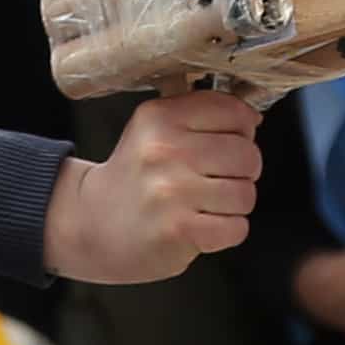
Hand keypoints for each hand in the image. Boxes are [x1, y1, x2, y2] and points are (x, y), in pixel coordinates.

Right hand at [40, 92, 262, 283]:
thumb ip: (202, 115)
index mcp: (161, 117)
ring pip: (245, 194)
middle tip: (216, 180)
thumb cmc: (136, 176)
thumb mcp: (155, 129)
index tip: (227, 142)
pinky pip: (236, 228)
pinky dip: (226, 232)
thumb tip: (253, 118)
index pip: (235, 112)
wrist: (91, 223)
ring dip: (233, 205)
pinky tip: (202, 226)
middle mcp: (164, 150)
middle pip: (248, 156)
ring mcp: (171, 191)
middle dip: (242, 172)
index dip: (243, 131)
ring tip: (205, 204)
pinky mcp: (178, 230)